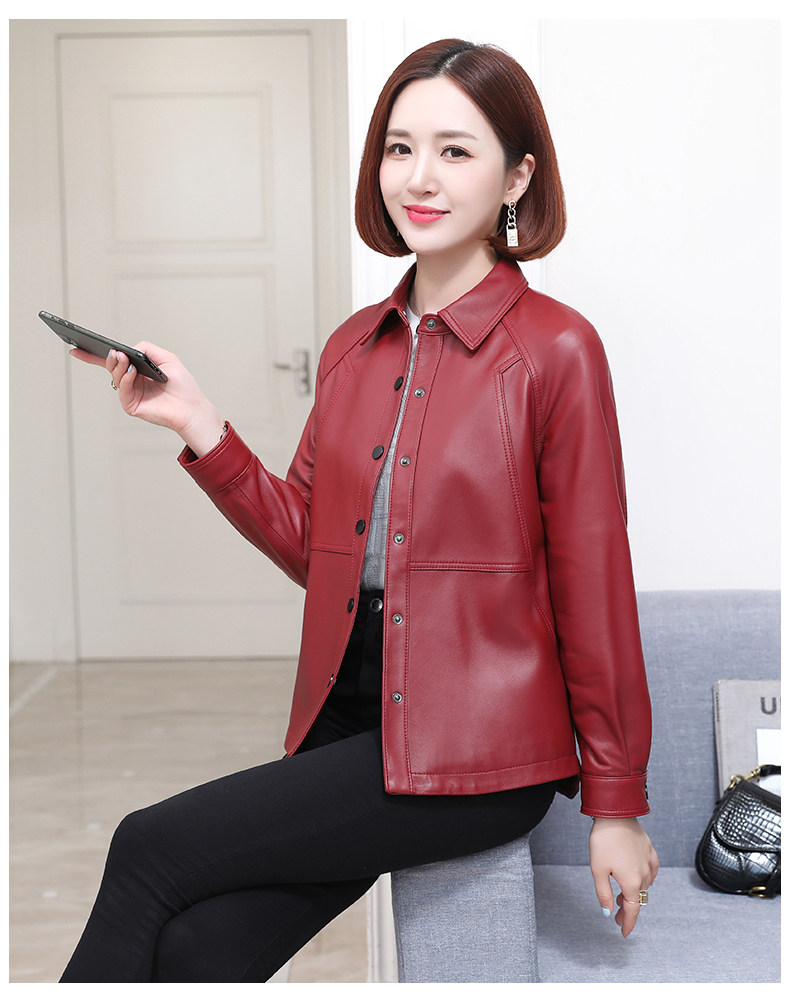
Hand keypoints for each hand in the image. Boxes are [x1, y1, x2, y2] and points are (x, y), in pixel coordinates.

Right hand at [70, 341, 224, 456]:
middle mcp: (132, 381)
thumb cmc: (182, 384)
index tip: (77, 347)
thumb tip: (127, 349)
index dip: (94, 354)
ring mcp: (130, 393)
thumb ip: (146, 348)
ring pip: (115, 376)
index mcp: (138, 369)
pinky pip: (123, 389)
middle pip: (111, 366)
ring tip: (122, 358)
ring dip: (118, 366)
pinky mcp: (132, 405)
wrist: (191, 406)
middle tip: (112, 351)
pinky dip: (125, 379)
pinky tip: (131, 372)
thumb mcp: (166, 358)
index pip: (113, 360)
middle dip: (108, 357)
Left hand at [589, 816, 658, 937]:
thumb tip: (608, 913)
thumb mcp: (598, 870)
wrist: (616, 814)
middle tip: (617, 916)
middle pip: (638, 899)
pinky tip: (639, 878)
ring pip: (644, 885)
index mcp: (632, 882)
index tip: (624, 933)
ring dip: (635, 894)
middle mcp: (644, 874)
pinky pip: (651, 871)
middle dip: (628, 909)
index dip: (628, 923)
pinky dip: (645, 879)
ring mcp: (649, 861)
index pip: (632, 910)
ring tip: (622, 896)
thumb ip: (603, 894)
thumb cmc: (604, 840)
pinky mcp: (650, 850)